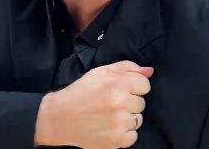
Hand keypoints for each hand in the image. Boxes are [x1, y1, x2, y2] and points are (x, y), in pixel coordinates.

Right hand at [35, 60, 152, 148]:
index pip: (145, 84)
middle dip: (129, 102)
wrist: (59, 120)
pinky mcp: (118, 140)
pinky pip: (133, 136)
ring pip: (138, 119)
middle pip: (142, 102)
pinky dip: (124, 133)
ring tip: (109, 116)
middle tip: (111, 103)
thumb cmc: (80, 93)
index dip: (133, 86)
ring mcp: (120, 123)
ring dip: (127, 118)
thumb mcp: (100, 73)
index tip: (121, 90)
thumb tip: (149, 71)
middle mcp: (121, 102)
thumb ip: (127, 68)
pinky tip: (110, 128)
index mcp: (117, 83)